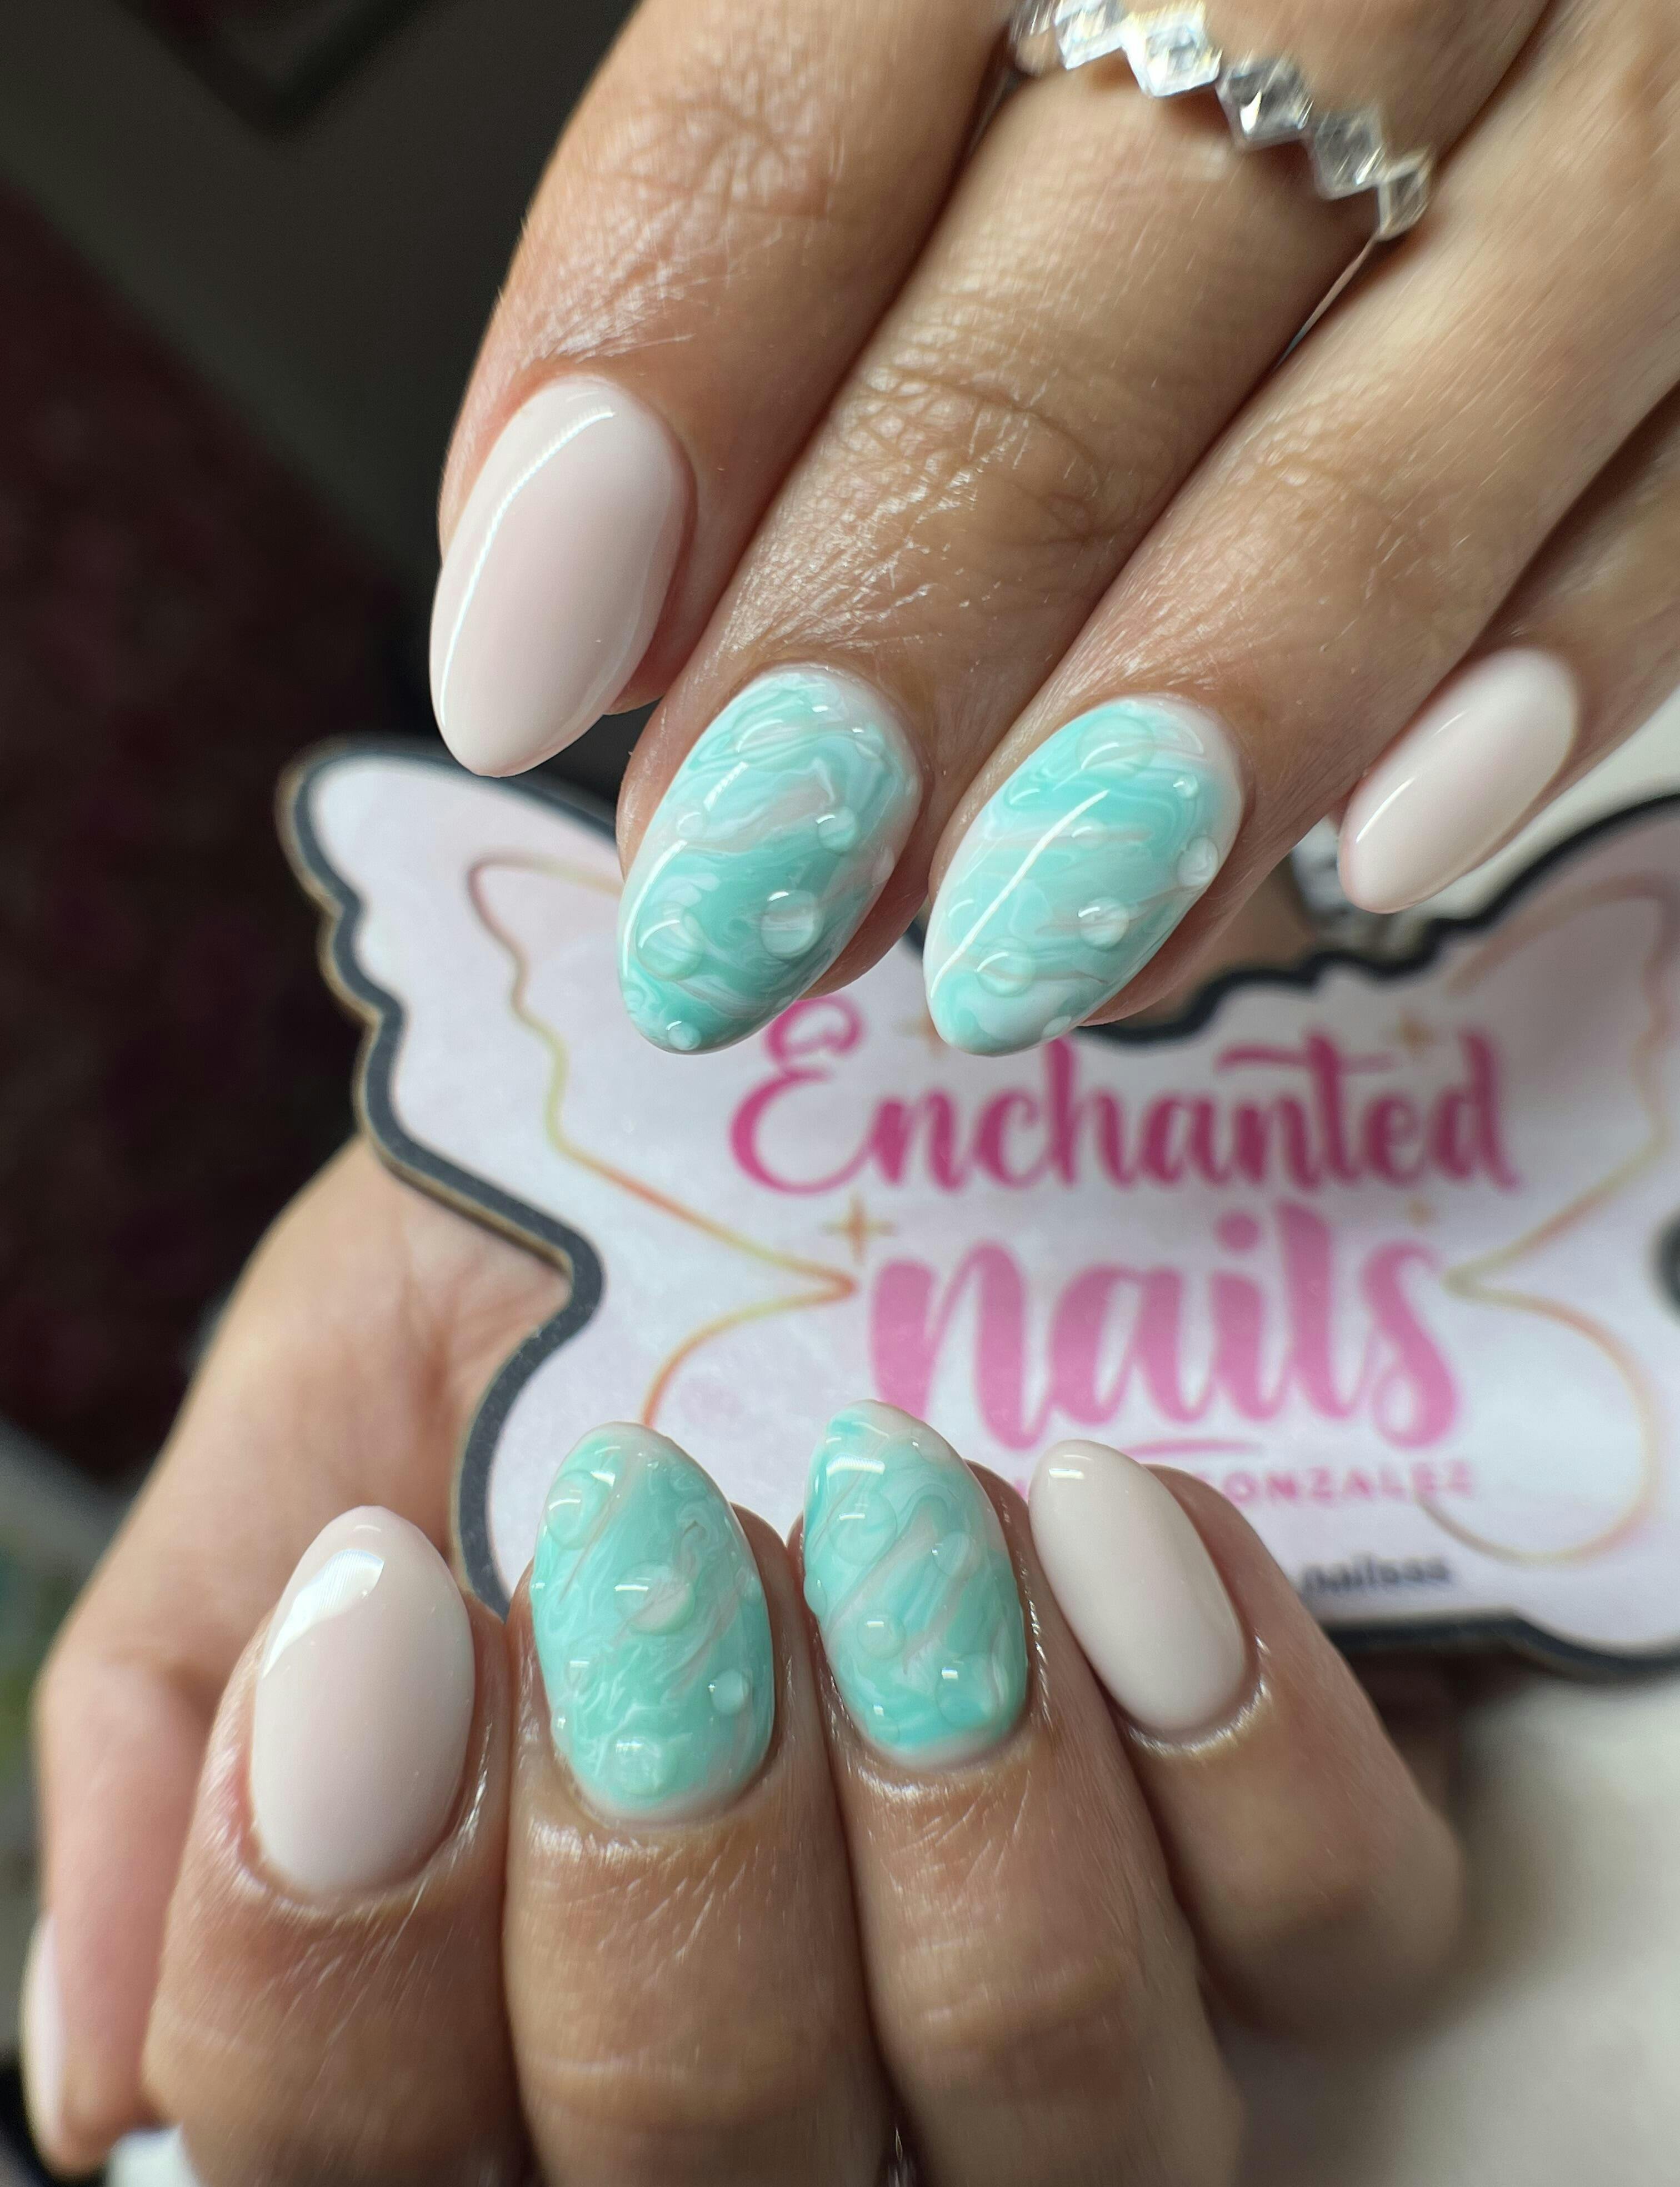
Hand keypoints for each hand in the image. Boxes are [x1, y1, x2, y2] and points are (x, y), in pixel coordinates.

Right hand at [28, 1146, 1460, 2186]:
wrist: (772, 1130)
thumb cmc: (527, 1296)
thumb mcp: (309, 1438)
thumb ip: (171, 1727)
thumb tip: (102, 2075)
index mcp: (490, 2035)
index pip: (361, 2182)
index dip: (341, 1949)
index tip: (391, 1604)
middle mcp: (791, 2106)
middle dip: (673, 1850)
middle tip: (654, 1528)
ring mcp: (1068, 2019)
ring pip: (1072, 2140)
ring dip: (963, 1811)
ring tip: (897, 1513)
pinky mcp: (1292, 1881)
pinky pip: (1333, 1938)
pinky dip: (1230, 1744)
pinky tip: (1109, 1515)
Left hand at [427, 0, 1679, 1057]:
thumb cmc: (1166, 14)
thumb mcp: (977, 26)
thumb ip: (806, 233)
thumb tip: (619, 595)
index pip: (825, 67)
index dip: (662, 367)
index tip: (526, 663)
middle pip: (1123, 254)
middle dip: (906, 604)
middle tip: (737, 892)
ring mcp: (1642, 79)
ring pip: (1433, 392)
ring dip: (1202, 701)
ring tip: (1009, 951)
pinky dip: (1550, 667)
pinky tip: (1385, 847)